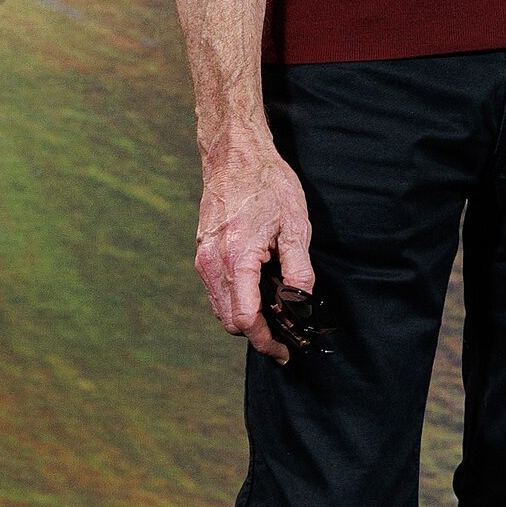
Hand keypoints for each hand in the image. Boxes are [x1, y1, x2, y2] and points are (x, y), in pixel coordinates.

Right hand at [194, 129, 313, 359]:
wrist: (234, 154)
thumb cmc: (267, 183)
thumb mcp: (295, 225)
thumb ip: (299, 270)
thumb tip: (302, 305)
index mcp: (236, 259)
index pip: (246, 320)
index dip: (267, 342)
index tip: (285, 352)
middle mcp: (212, 264)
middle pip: (231, 321)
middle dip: (258, 335)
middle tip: (288, 336)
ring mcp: (203, 259)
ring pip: (222, 308)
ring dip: (247, 318)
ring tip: (278, 313)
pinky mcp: (203, 253)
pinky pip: (218, 290)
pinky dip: (238, 300)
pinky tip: (261, 291)